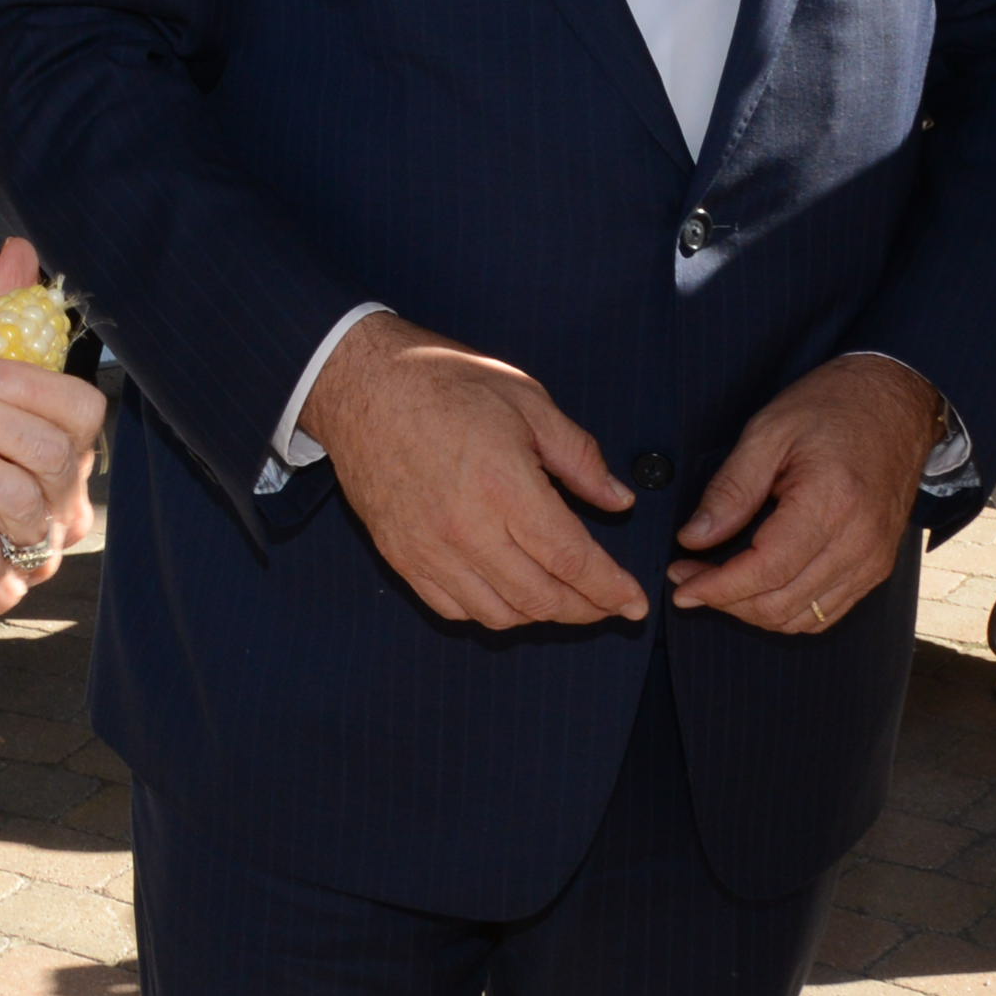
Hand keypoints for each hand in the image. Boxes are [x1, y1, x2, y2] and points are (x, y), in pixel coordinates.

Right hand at [305, 314, 642, 628]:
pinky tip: (508, 591)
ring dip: (540, 614)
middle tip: (608, 603)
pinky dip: (490, 611)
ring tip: (562, 596)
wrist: (358, 383)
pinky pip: (453, 608)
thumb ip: (578, 455)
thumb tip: (618, 500)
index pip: (571, 560)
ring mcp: (428, 549)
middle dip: (586, 609)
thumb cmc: (442, 381)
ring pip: (499, 614)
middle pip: (540, 598)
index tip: (636, 604)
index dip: (611, 589)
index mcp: (503, 484)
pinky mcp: (400, 557)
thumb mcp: (526, 400)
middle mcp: (466, 528)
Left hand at [667, 354, 939, 634]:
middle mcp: (859, 542)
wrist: (896, 404)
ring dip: (752, 610)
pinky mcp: (877, 567)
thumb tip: (693, 539)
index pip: (766, 570)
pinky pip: (825, 613)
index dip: (717, 587)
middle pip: (781, 603)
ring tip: (716, 582)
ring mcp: (873, 560)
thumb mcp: (768, 432)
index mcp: (832, 502)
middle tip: (687, 577)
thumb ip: (730, 490)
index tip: (680, 584)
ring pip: (801, 618)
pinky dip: (785, 610)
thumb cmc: (832, 408)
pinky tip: (757, 586)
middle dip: (725, 600)